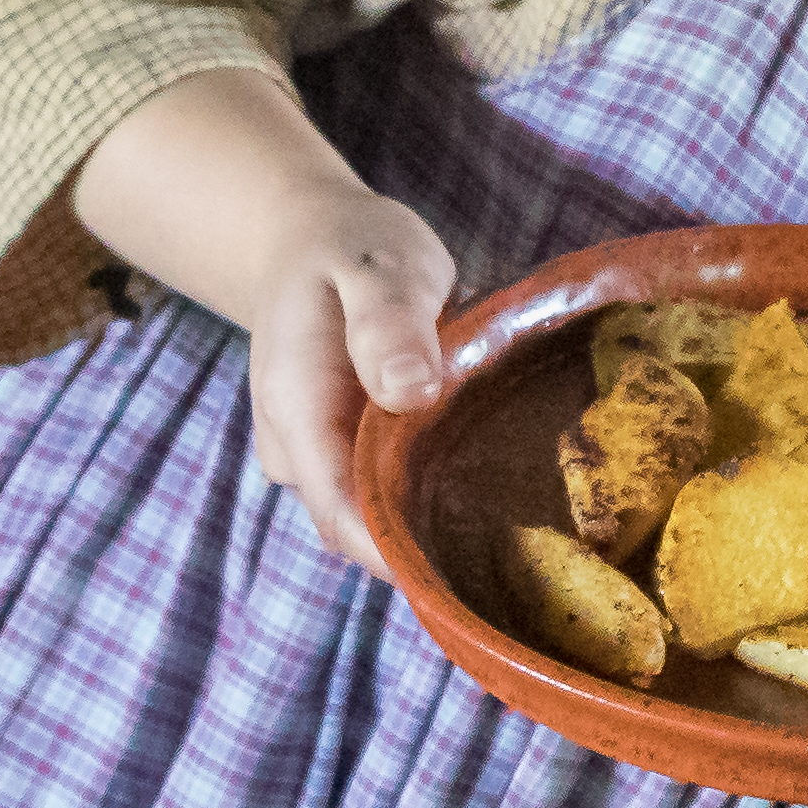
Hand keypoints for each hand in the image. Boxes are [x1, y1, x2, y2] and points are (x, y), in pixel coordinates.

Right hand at [68, 65, 456, 564]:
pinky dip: (415, 494)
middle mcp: (293, 444)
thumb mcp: (378, 265)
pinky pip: (373, 492)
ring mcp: (310, 454)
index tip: (464, 569)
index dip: (395, 552)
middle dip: (418, 543)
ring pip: (364, 514)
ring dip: (419, 518)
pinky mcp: (335, 452)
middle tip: (515, 539)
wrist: (304, 238)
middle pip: (353, 527)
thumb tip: (410, 391)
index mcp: (295, 405)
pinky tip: (471, 481)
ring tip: (502, 508)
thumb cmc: (349, 247)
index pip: (339, 509)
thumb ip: (388, 323)